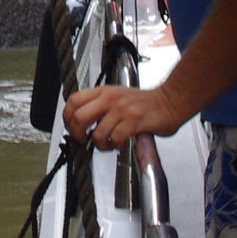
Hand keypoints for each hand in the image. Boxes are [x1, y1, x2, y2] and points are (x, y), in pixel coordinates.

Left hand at [61, 82, 186, 150]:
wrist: (169, 102)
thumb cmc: (144, 103)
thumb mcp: (117, 96)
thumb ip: (99, 105)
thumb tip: (79, 123)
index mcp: (103, 91)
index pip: (73, 100)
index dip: (67, 118)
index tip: (71, 128)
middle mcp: (110, 98)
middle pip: (79, 117)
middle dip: (77, 134)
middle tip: (84, 141)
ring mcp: (122, 109)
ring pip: (97, 133)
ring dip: (100, 145)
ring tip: (109, 144)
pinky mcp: (134, 121)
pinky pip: (115, 138)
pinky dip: (115, 146)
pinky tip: (121, 143)